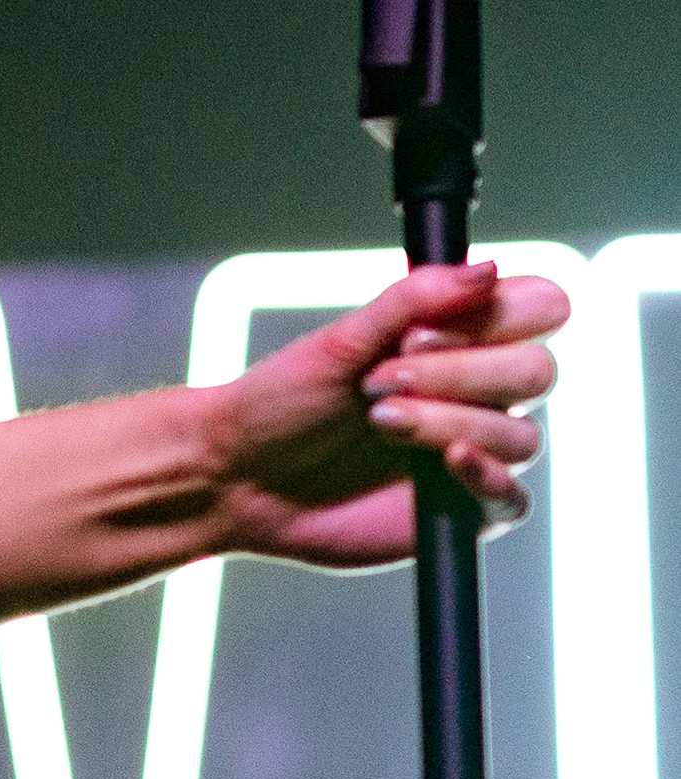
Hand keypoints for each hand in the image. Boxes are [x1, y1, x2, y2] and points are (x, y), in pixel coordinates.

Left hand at [209, 260, 564, 566]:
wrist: (237, 474)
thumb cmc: (282, 402)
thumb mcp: (340, 340)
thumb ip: (412, 300)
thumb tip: (487, 269)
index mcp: (462, 338)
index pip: (541, 308)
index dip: (498, 316)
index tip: (415, 335)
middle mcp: (479, 392)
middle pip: (538, 371)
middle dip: (459, 373)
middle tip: (379, 383)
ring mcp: (475, 450)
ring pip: (522, 434)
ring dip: (450, 422)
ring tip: (378, 422)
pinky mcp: (463, 509)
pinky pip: (511, 496)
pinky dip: (485, 476)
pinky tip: (444, 463)